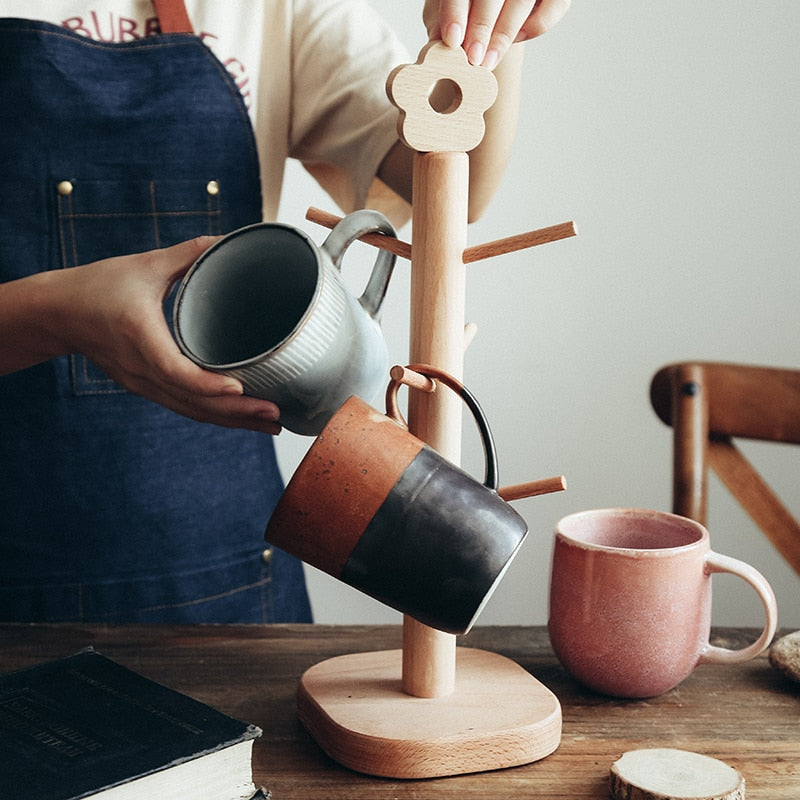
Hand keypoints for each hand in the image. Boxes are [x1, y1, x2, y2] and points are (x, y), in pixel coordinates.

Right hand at [52, 238, 282, 433]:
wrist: (56, 313)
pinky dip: (215, 416)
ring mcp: (143, 383)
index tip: (239, 389)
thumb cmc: (97, 286)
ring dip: (232, 421)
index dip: (207, 384)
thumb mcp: (143, 265)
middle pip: (192, 402)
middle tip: (277, 416)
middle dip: (237, 413)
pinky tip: (243, 419)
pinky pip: (185, 407)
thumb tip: (228, 240)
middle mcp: (141, 368)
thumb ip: (187, 253)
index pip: (174, 370)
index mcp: (139, 336)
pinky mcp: (146, 387)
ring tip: (272, 425)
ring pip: (192, 411)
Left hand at [423, 0, 570, 68]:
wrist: (492, 4)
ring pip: (522, 1)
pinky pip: (554, 7)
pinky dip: (537, 26)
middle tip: (473, 59)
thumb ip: (441, 22)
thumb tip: (435, 46)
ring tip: (488, 61)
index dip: (455, 12)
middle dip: (482, 28)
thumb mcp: (447, 9)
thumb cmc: (467, 5)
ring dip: (504, 34)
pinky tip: (517, 39)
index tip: (452, 40)